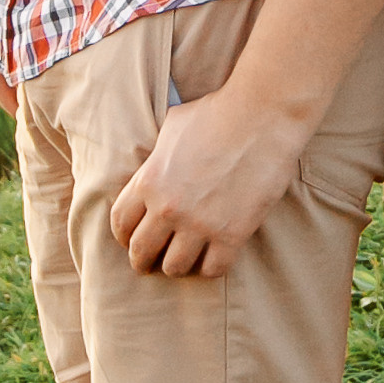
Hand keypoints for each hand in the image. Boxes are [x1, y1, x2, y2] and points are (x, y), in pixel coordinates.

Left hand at [109, 86, 308, 278]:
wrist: (262, 116)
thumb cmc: (217, 113)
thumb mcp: (172, 128)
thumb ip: (157, 156)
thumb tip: (154, 167)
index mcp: (149, 181)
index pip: (121, 222)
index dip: (123, 236)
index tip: (130, 241)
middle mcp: (168, 208)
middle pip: (141, 251)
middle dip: (142, 260)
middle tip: (149, 264)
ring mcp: (200, 224)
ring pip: (175, 267)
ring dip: (177, 266)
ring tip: (184, 260)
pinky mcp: (232, 234)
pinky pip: (213, 269)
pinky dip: (211, 267)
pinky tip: (214, 258)